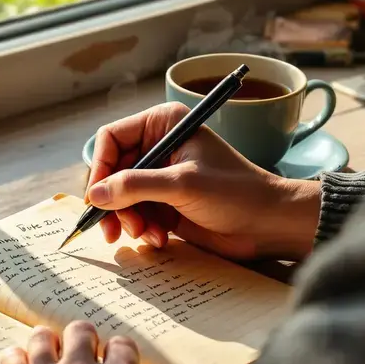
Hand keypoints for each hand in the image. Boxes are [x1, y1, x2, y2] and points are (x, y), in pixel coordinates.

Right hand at [86, 102, 321, 260]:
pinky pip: (137, 214)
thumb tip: (94, 195)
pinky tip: (160, 238)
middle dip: (114, 202)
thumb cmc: (236, 193)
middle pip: (112, 172)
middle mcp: (160, 146)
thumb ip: (135, 186)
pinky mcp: (166, 203)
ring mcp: (162, 176)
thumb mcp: (182, 184)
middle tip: (117, 229)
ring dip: (128, 220)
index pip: (111, 139)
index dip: (100, 168)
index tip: (97, 198)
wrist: (269, 224)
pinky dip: (142, 229)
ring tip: (146, 235)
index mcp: (164, 125)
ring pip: (121, 197)